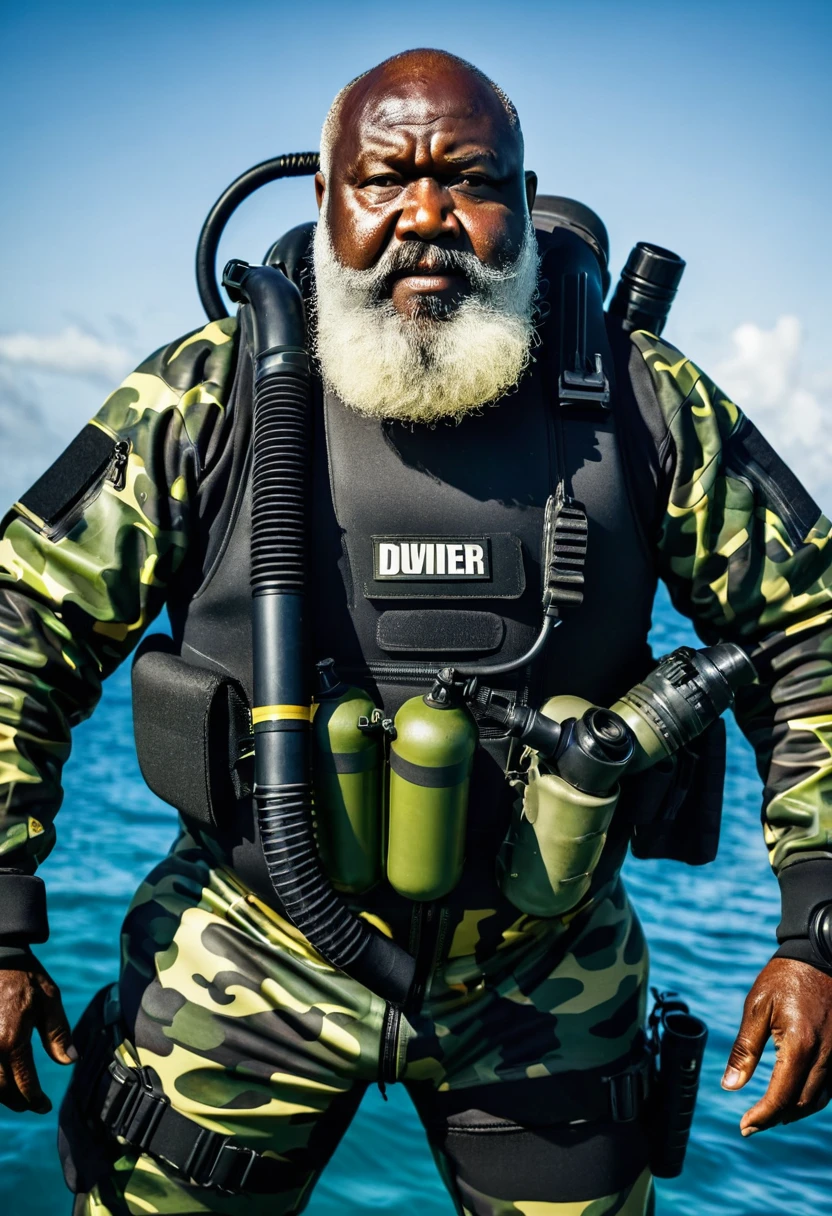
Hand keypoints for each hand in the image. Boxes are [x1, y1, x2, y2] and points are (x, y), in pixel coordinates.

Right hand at [0, 957, 75, 1112]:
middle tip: (31, 1105)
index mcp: (12, 1041)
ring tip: (17, 1096)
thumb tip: (70, 1061)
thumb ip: (58, 1034)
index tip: (43, 1107)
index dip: (34, 1100)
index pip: (23, 1084)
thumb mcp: (49, 1001)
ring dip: (0, 1094)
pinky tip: (2, 1077)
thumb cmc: (26, 977)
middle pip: (0, 1090)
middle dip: (17, 1102)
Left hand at [722, 957, 831, 1134]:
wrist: (820, 955)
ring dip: (795, 1111)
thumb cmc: (784, 978)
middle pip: (802, 1104)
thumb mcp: (757, 1007)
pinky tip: (795, 1096)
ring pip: (820, 1099)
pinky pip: (831, 1086)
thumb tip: (729, 1086)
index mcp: (800, 1045)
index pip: (781, 1096)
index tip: (744, 1126)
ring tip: (771, 1114)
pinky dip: (812, 1097)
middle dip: (776, 1118)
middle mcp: (825, 1056)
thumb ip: (745, 1049)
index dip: (762, 1116)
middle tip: (752, 1123)